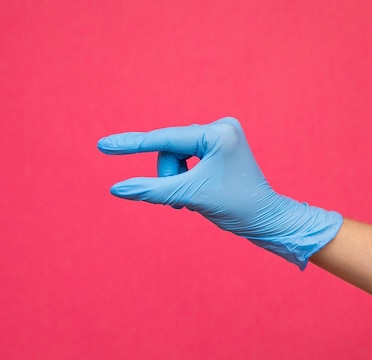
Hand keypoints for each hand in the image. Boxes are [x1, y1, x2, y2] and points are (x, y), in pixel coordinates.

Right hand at [97, 117, 342, 268]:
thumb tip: (117, 189)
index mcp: (219, 133)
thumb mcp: (189, 197)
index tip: (103, 146)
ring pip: (177, 157)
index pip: (166, 138)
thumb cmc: (236, 207)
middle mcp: (222, 128)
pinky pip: (188, 160)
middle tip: (180, 203)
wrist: (267, 220)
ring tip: (190, 202)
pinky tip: (197, 195)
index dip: (132, 144)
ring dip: (177, 181)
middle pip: (171, 150)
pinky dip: (185, 179)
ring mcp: (222, 137)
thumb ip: (151, 191)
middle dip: (170, 177)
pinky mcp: (221, 147)